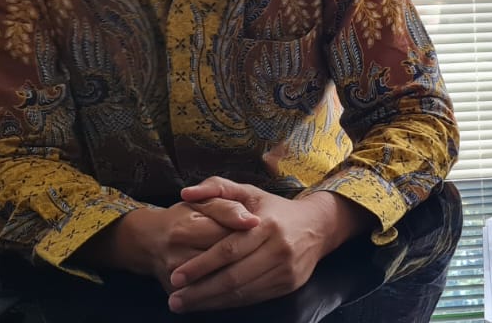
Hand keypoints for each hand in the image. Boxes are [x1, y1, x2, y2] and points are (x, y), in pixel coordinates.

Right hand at [92, 199, 259, 291]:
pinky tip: (246, 288)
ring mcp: (175, 277)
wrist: (150, 238)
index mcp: (187, 228)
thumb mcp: (205, 203)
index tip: (269, 240)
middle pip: (225, 267)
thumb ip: (228, 207)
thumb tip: (253, 221)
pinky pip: (206, 299)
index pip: (229, 241)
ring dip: (245, 284)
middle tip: (271, 261)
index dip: (252, 241)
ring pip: (217, 286)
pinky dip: (228, 298)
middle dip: (252, 266)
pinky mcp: (175, 292)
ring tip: (264, 275)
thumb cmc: (183, 216)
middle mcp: (178, 254)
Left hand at [167, 177, 369, 312]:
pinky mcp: (290, 284)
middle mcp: (279, 248)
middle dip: (200, 291)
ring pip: (243, 292)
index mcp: (266, 224)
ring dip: (211, 302)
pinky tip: (211, 303)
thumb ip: (216, 187)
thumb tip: (186, 192)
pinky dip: (230, 303)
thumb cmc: (274, 209)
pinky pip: (255, 298)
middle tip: (174, 299)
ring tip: (185, 305)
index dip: (200, 266)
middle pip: (233, 276)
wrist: (317, 225)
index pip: (228, 250)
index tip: (176, 276)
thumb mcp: (249, 191)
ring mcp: (286, 269)